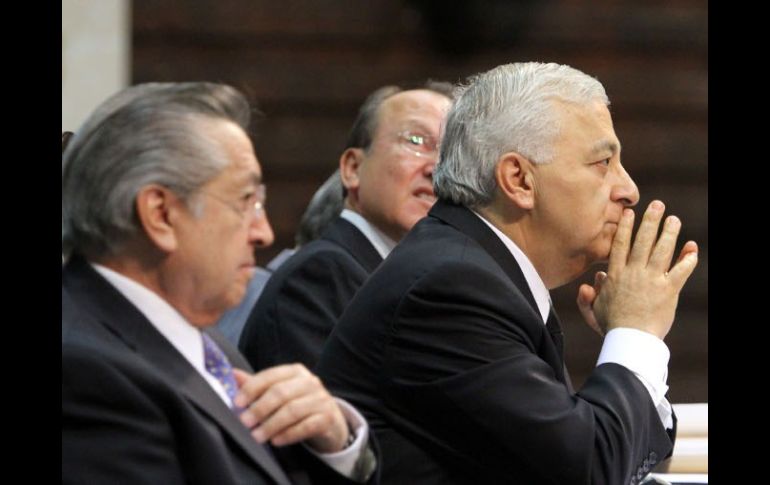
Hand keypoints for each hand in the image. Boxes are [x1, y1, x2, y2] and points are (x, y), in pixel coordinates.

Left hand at [232, 364, 348, 451]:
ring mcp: (321, 399)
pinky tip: (276, 441)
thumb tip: (232, 374)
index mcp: (295, 371)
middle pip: (281, 392)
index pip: (270, 376)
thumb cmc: (299, 403)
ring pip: (292, 410)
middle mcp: (310, 382)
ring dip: (271, 424)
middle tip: (244, 422)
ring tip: (257, 436)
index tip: (237, 403)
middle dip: (259, 408)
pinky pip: (306, 426)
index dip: (252, 388)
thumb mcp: (280, 391)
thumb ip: (257, 384)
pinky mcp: (327, 418)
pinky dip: (289, 434)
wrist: (329, 421)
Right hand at [577, 200, 697, 338]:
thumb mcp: (593, 311)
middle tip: (657, 205)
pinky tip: (692, 248)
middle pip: (643, 241)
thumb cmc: (612, 328)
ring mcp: (652, 280)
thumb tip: (592, 281)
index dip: (625, 227)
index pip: (620, 245)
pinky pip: (681, 271)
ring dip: (669, 232)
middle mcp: (634, 273)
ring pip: (662, 250)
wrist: (630, 340)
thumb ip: (587, 296)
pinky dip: (687, 259)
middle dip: (650, 221)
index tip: (629, 213)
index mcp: (616, 275)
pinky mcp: (668, 291)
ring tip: (674, 219)